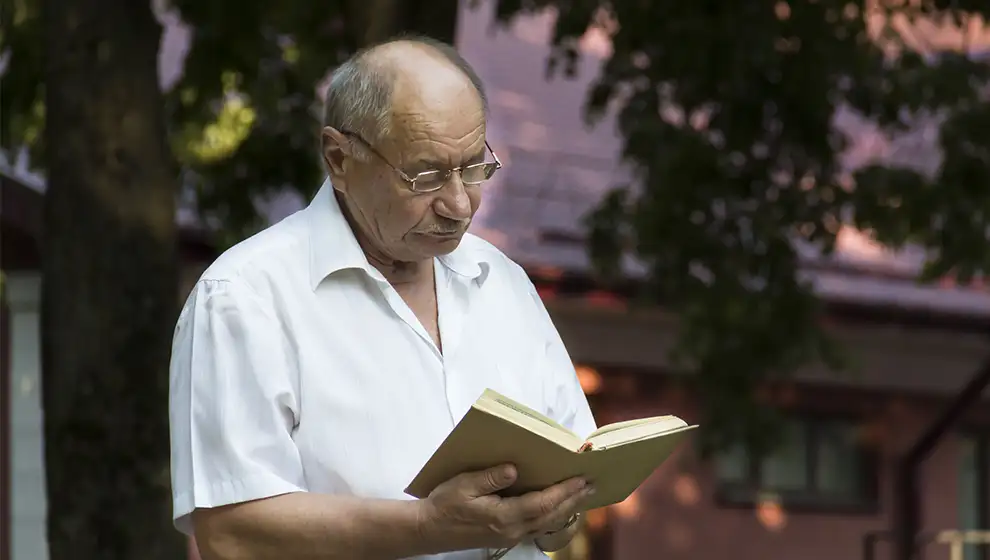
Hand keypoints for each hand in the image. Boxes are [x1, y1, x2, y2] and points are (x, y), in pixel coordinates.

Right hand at [419, 464, 593, 551]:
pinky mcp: (506, 536)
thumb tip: (513, 469)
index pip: (543, 503)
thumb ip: (490, 477)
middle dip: (573, 500)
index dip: (564, 491)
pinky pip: (538, 526)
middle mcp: (512, 530)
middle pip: (551, 516)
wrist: (428, 530)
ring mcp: (510, 535)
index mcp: (504, 516)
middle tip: (592, 485)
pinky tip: (558, 506)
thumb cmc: (444, 504)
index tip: (582, 478)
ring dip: (567, 509)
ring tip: (582, 494)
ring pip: (547, 523)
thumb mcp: (463, 484)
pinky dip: (553, 515)